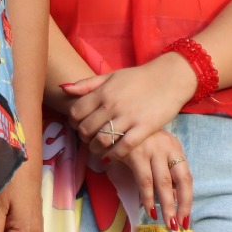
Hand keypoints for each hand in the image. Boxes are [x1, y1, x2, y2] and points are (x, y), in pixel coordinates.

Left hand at [63, 54, 197, 164]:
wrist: (168, 79)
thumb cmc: (138, 78)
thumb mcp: (110, 76)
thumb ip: (87, 84)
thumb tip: (63, 88)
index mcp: (103, 91)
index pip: (76, 112)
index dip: (73, 122)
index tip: (77, 126)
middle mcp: (112, 105)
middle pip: (86, 128)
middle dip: (83, 137)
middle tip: (87, 139)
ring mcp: (129, 117)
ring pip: (102, 140)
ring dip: (95, 148)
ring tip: (97, 149)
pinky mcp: (144, 128)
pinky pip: (124, 146)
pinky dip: (114, 154)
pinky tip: (111, 155)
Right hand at [113, 130, 192, 230]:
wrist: (115, 119)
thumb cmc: (137, 138)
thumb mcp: (156, 150)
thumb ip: (165, 171)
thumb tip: (173, 198)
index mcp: (174, 148)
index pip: (186, 177)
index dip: (187, 199)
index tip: (186, 217)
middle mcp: (166, 148)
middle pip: (178, 181)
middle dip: (178, 206)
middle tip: (177, 225)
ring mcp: (151, 150)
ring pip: (161, 183)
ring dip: (164, 205)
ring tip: (165, 222)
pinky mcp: (135, 152)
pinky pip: (144, 180)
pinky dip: (147, 197)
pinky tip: (147, 208)